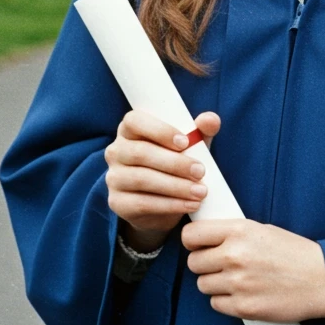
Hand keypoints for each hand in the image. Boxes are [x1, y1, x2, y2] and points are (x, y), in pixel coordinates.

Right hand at [104, 109, 220, 252]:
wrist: (163, 203)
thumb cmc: (175, 163)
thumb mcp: (190, 145)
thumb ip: (200, 130)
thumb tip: (210, 119)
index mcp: (130, 129)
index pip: (135, 121)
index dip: (159, 130)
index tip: (185, 142)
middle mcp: (116, 150)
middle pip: (140, 153)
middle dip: (174, 163)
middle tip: (200, 171)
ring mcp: (114, 177)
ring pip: (142, 179)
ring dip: (175, 186)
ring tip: (200, 191)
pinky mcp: (117, 203)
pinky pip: (142, 203)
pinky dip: (170, 205)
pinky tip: (190, 205)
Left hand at [181, 219, 324, 322]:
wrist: (322, 279)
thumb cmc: (294, 252)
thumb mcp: (263, 229)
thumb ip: (234, 233)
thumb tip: (206, 236)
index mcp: (239, 231)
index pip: (192, 235)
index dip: (192, 241)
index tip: (198, 244)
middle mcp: (234, 256)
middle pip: (193, 263)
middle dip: (203, 264)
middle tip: (218, 264)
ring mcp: (237, 283)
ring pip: (203, 285)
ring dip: (213, 283)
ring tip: (233, 279)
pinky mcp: (243, 307)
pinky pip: (216, 304)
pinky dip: (224, 301)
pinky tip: (240, 294)